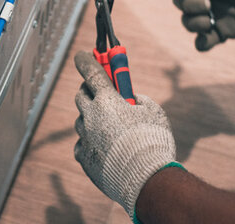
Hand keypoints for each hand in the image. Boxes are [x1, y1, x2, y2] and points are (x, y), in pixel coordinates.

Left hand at [73, 51, 175, 216]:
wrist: (146, 179)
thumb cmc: (153, 141)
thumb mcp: (153, 111)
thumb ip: (137, 99)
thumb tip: (129, 98)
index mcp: (107, 100)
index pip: (91, 72)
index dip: (85, 60)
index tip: (81, 55)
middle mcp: (91, 116)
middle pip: (81, 95)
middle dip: (89, 90)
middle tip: (100, 92)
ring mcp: (85, 137)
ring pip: (82, 120)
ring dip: (92, 118)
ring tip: (111, 128)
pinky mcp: (83, 156)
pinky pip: (83, 143)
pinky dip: (91, 141)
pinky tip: (106, 147)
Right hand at [173, 0, 234, 50]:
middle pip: (181, 0)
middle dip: (187, 3)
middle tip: (205, 4)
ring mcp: (212, 13)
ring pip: (188, 21)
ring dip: (192, 23)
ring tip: (208, 22)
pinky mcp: (222, 31)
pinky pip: (203, 41)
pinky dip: (202, 42)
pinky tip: (210, 37)